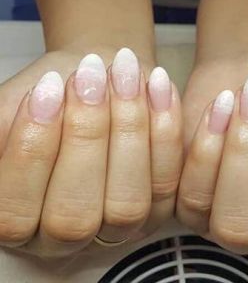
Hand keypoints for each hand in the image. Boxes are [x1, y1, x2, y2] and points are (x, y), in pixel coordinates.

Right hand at [0, 49, 182, 258]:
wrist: (95, 79)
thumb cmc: (52, 95)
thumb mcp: (14, 108)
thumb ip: (8, 128)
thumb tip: (20, 125)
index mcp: (20, 221)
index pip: (16, 212)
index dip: (31, 153)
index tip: (45, 91)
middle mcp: (70, 236)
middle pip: (76, 215)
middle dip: (85, 138)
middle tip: (89, 77)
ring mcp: (121, 226)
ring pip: (129, 203)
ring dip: (129, 131)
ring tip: (124, 74)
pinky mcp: (160, 206)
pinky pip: (169, 180)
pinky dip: (166, 130)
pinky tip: (157, 84)